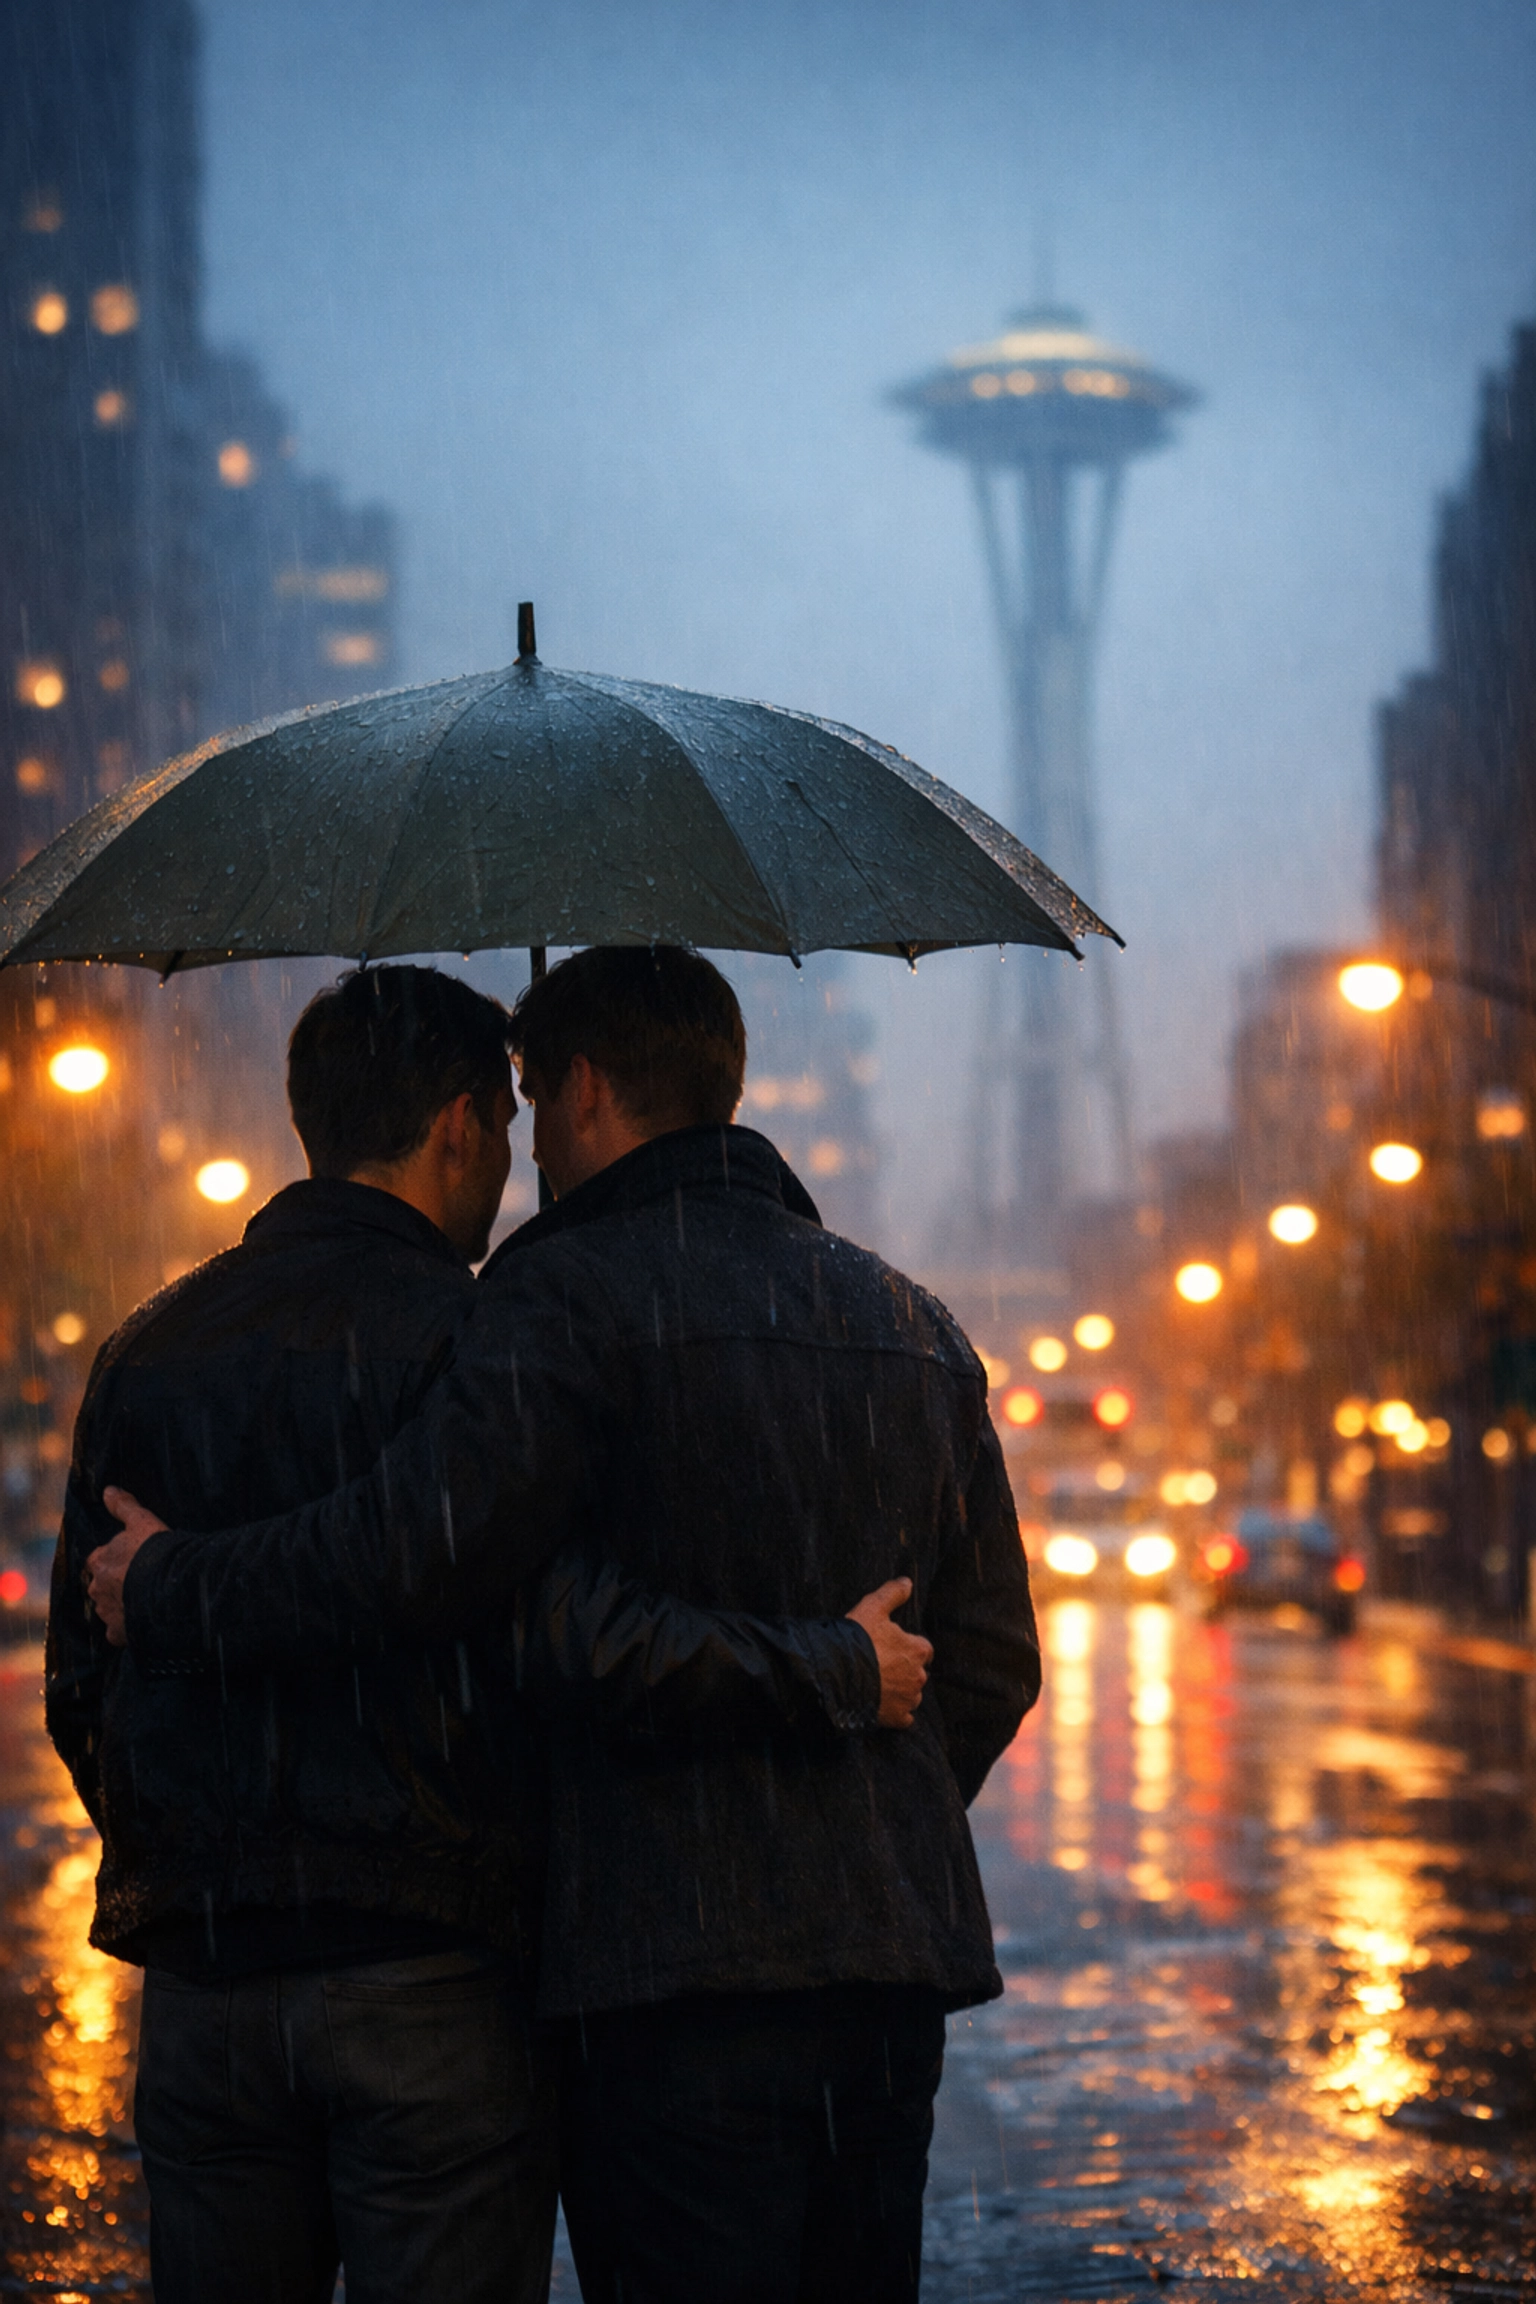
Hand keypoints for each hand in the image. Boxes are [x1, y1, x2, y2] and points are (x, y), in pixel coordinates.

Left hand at [85, 1486, 168, 1647]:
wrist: (169, 1587)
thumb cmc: (155, 1551)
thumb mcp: (142, 1521)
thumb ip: (124, 1506)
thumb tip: (108, 1490)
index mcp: (99, 1561)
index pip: (100, 1559)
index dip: (116, 1559)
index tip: (133, 1559)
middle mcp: (96, 1587)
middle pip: (103, 1585)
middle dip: (117, 1584)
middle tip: (142, 1581)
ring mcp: (106, 1611)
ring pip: (110, 1608)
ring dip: (123, 1605)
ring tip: (147, 1601)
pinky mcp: (118, 1632)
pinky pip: (118, 1633)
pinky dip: (127, 1630)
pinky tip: (143, 1624)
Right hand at [845, 1577, 932, 1728]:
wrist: (838, 1674)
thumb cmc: (857, 1639)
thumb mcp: (872, 1607)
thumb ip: (892, 1593)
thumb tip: (907, 1582)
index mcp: (917, 1650)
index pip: (924, 1649)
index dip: (910, 1647)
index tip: (894, 1647)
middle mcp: (918, 1676)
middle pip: (917, 1673)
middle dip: (904, 1670)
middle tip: (882, 1666)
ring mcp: (908, 1699)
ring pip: (911, 1695)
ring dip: (901, 1692)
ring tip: (880, 1686)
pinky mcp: (896, 1718)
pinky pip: (904, 1718)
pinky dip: (896, 1714)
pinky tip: (882, 1706)